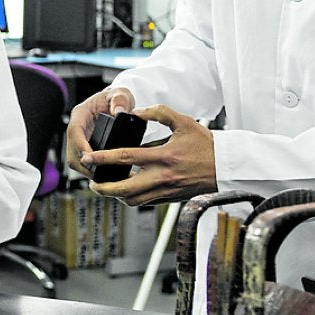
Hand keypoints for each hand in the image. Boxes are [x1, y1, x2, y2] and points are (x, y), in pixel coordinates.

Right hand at [65, 86, 136, 175]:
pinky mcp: (85, 148)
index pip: (74, 131)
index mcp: (80, 114)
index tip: (89, 157)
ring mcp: (80, 139)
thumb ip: (120, 100)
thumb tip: (119, 112)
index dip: (80, 146)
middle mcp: (77, 128)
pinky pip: (84, 163)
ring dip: (87, 170)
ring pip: (75, 160)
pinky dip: (91, 171)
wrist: (116, 102)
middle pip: (72, 151)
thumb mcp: (120, 94)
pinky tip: (104, 176)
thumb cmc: (116, 98)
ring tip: (103, 178)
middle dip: (83, 164)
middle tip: (99, 173)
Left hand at [82, 104, 216, 205]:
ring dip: (115, 195)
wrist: (226, 166)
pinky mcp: (169, 198)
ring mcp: (166, 190)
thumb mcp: (184, 122)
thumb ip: (159, 112)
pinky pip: (144, 202)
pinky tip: (124, 190)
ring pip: (132, 200)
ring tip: (105, 187)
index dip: (103, 158)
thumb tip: (136, 112)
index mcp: (164, 157)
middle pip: (124, 188)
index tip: (88, 157)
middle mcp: (162, 177)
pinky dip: (130, 198)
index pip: (125, 157)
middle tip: (91, 181)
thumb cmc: (206, 145)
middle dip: (102, 187)